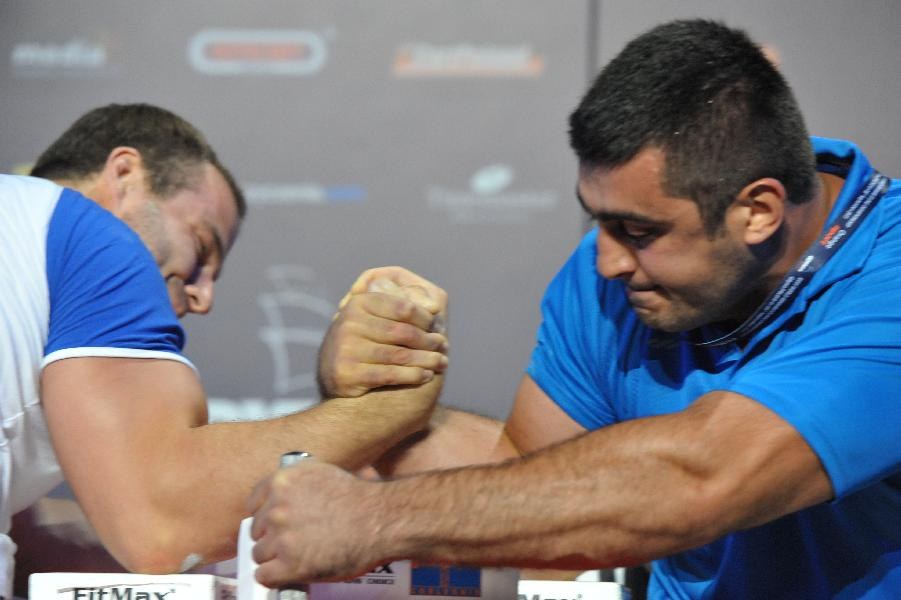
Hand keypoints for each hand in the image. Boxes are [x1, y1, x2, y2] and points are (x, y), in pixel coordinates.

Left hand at [248, 460, 386, 584]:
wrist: (380, 520)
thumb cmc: (359, 498)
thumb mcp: (323, 473)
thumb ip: (297, 483)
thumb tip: (283, 497)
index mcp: (282, 481)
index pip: (253, 504)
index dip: (266, 516)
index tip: (276, 524)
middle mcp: (277, 508)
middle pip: (256, 530)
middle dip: (272, 537)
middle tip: (294, 541)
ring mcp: (281, 537)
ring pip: (259, 554)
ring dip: (275, 558)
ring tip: (298, 556)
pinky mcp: (290, 565)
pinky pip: (264, 576)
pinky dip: (275, 577)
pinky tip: (290, 573)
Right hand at [318, 267, 448, 398]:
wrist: (334, 377)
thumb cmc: (364, 344)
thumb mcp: (374, 318)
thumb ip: (398, 307)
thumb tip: (436, 305)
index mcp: (359, 303)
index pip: (404, 307)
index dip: (426, 318)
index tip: (437, 326)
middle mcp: (350, 322)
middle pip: (404, 332)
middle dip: (430, 340)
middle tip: (444, 346)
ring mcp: (347, 348)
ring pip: (401, 354)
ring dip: (428, 359)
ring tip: (442, 363)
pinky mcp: (347, 373)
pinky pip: (391, 374)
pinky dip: (414, 375)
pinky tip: (426, 376)